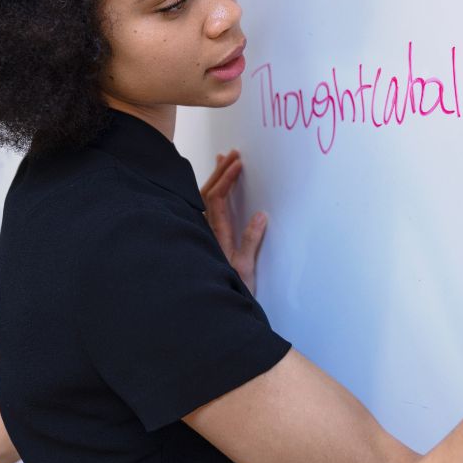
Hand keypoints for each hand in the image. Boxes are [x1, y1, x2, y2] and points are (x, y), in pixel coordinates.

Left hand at [200, 149, 267, 295]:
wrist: (211, 308)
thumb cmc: (229, 290)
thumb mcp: (245, 269)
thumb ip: (251, 241)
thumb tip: (260, 215)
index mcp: (215, 235)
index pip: (216, 198)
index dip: (226, 179)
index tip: (238, 163)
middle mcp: (204, 231)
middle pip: (206, 193)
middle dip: (220, 172)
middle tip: (233, 154)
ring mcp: (202, 234)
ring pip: (201, 199)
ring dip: (213, 179)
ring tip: (221, 160)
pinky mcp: (203, 238)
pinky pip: (202, 207)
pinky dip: (209, 191)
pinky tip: (212, 187)